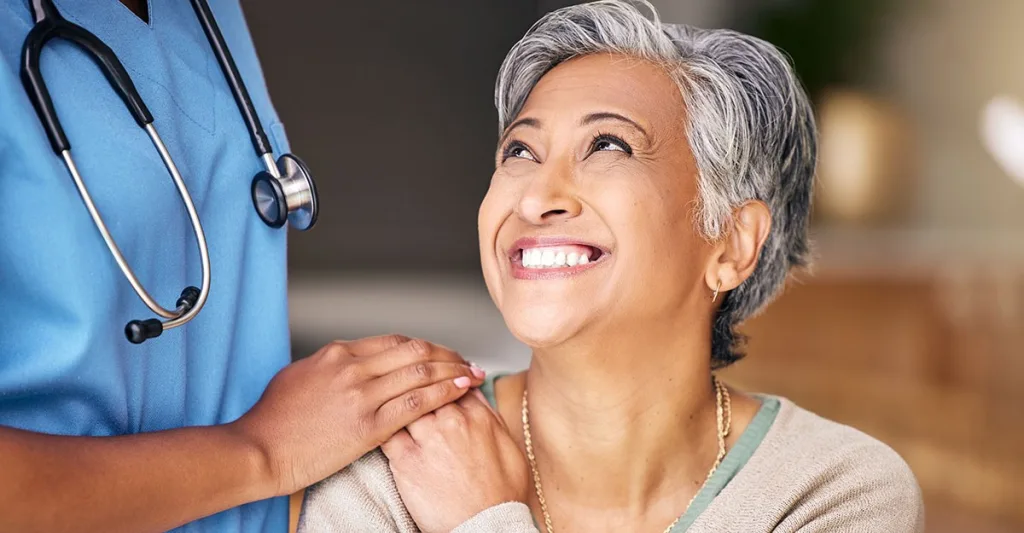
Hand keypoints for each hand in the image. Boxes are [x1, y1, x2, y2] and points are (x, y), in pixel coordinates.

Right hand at [231, 335, 485, 495]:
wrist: (259, 450)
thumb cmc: (272, 420)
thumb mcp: (299, 377)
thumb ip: (331, 367)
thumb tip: (350, 364)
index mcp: (337, 354)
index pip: (394, 341)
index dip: (423, 346)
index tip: (439, 353)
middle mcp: (353, 368)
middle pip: (414, 350)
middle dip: (446, 354)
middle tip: (464, 360)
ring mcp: (362, 395)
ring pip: (421, 371)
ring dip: (453, 370)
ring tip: (472, 372)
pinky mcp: (369, 425)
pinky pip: (418, 402)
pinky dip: (444, 392)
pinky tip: (461, 390)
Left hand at [382, 390, 529, 532]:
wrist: (486, 526)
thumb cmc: (499, 494)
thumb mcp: (509, 447)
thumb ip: (489, 415)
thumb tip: (475, 392)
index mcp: (478, 417)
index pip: (452, 380)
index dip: (441, 378)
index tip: (435, 380)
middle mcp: (452, 423)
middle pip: (426, 387)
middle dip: (418, 385)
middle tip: (411, 389)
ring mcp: (428, 440)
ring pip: (405, 403)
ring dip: (398, 402)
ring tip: (392, 406)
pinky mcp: (406, 461)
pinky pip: (387, 431)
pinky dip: (383, 425)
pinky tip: (381, 426)